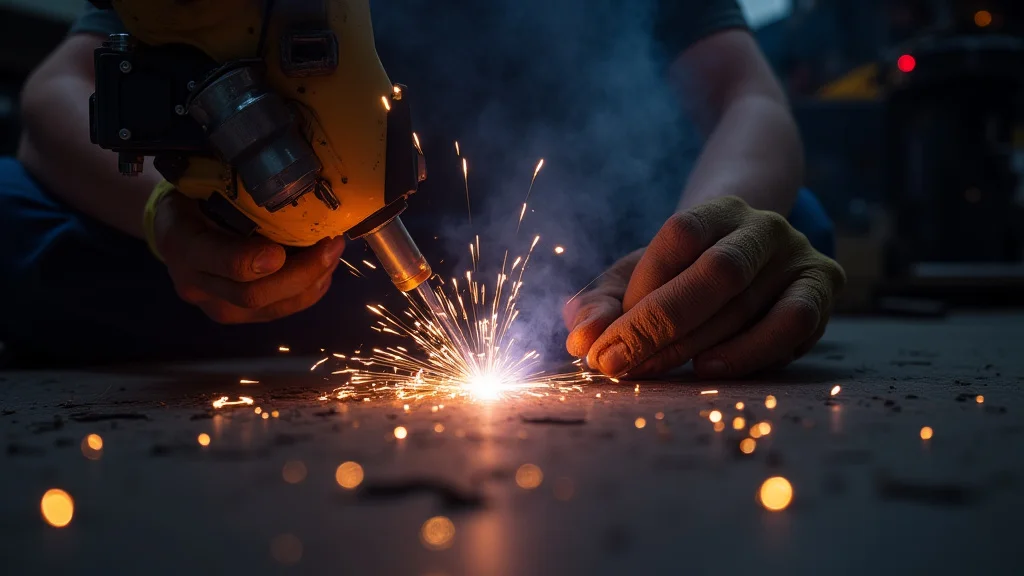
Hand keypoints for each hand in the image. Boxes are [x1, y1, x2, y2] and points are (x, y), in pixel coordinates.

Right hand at [152, 190, 345, 323]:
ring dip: (312, 282)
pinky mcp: (238, 316)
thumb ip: (231, 188)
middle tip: (332, 244)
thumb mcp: (199, 184)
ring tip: (335, 253)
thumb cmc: (192, 198)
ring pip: (272, 307)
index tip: (282, 251)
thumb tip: (280, 172)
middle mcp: (196, 283)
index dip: (253, 261)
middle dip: (302, 273)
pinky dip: (308, 292)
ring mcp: (216, 306)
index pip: (221, 261)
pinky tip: (325, 271)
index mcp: (183, 244)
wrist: (170, 231)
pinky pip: (279, 311)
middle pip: (253, 294)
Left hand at [563, 196, 844, 378]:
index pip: (681, 232)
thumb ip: (600, 304)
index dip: (645, 280)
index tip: (608, 328)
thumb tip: (581, 338)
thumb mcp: (635, 282)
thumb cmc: (680, 278)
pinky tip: (709, 369)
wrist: (752, 265)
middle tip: (615, 363)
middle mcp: (762, 227)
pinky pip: (791, 324)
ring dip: (693, 345)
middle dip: (657, 323)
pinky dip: (748, 352)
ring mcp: (798, 256)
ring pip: (747, 302)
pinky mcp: (821, 291)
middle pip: (715, 270)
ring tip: (650, 370)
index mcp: (716, 210)